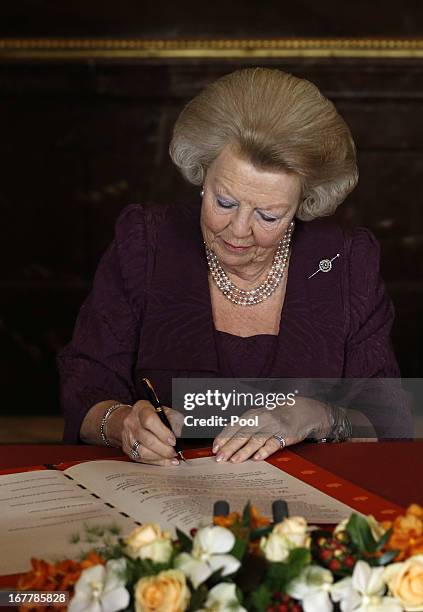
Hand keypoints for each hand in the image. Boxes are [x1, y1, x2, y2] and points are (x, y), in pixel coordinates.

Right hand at [121, 400, 184, 465]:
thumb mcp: (161, 409)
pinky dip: (157, 462)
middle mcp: (132, 423)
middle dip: (164, 449)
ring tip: (171, 456)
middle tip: (174, 451)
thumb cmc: (148, 414)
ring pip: (143, 452)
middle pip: (147, 440)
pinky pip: (142, 459)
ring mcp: (128, 437)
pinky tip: (166, 461)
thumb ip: (172, 418)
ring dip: (160, 457)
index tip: (173, 440)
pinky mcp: (128, 449)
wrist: (128, 419)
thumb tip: (179, 433)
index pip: (150, 421)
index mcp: (141, 409)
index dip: (163, 433)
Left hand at [212, 398, 330, 463]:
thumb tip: (225, 443)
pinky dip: (265, 450)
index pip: (233, 427)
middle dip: (229, 447)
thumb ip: (243, 429)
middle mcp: (260, 420)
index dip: (223, 438)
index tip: (214, 448)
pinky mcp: (284, 434)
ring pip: (255, 439)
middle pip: (242, 434)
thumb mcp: (257, 418)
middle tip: (220, 458)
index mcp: (251, 416)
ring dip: (244, 451)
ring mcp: (272, 427)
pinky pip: (273, 443)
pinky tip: (258, 458)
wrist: (300, 411)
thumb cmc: (275, 416)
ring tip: (234, 460)